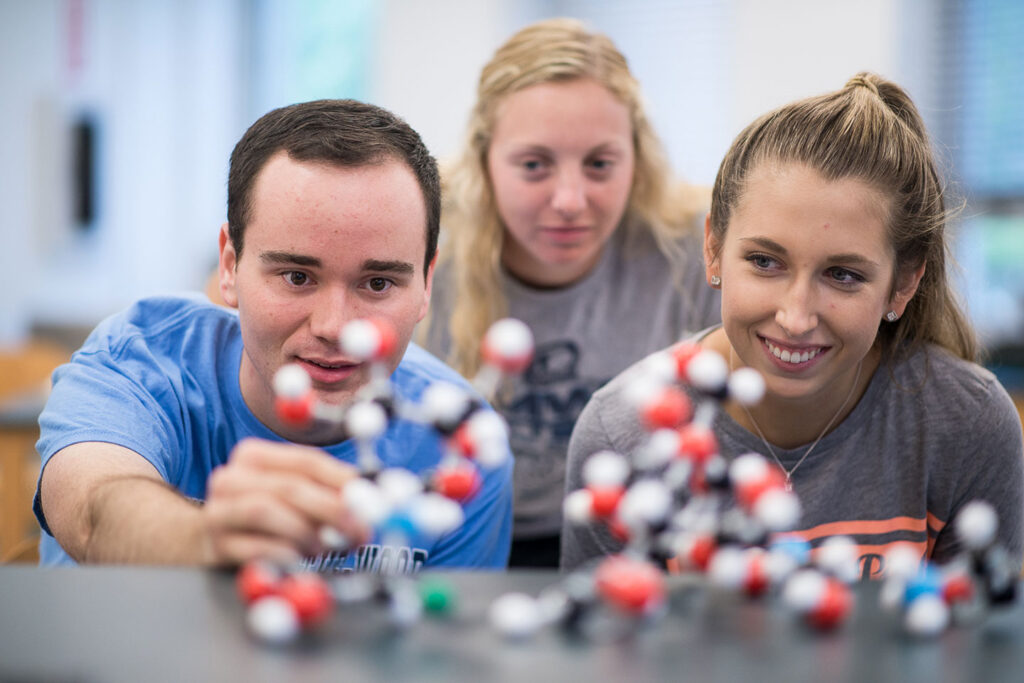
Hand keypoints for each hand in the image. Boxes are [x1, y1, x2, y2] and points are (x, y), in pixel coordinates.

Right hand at [201, 438, 367, 565]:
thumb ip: (326, 490)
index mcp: (253, 455)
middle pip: (290, 487)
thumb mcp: (291, 494)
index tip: (370, 499)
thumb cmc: (264, 517)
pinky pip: (256, 548)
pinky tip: (300, 561)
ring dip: (306, 533)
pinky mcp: (215, 545)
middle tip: (359, 531)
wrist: (206, 540)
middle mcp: (230, 477)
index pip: (306, 460)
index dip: (343, 480)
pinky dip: (286, 555)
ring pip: (267, 511)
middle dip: (333, 510)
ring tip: (323, 549)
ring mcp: (219, 511)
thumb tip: (370, 496)